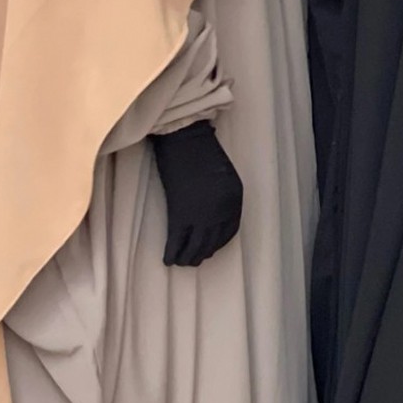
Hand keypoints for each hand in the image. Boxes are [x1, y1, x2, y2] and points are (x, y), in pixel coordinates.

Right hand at [150, 119, 243, 267]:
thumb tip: (211, 216)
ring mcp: (201, 214)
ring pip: (195, 245)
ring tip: (182, 262)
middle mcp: (221, 211)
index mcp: (235, 200)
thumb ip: (222, 196)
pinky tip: (168, 260)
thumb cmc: (202, 151)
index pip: (229, 230)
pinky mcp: (181, 214)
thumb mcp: (224, 175)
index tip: (210, 248)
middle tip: (194, 260)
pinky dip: (172, 252)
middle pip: (212, 241)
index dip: (218, 242)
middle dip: (203, 252)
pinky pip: (177, 240)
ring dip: (188, 257)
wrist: (184, 140)